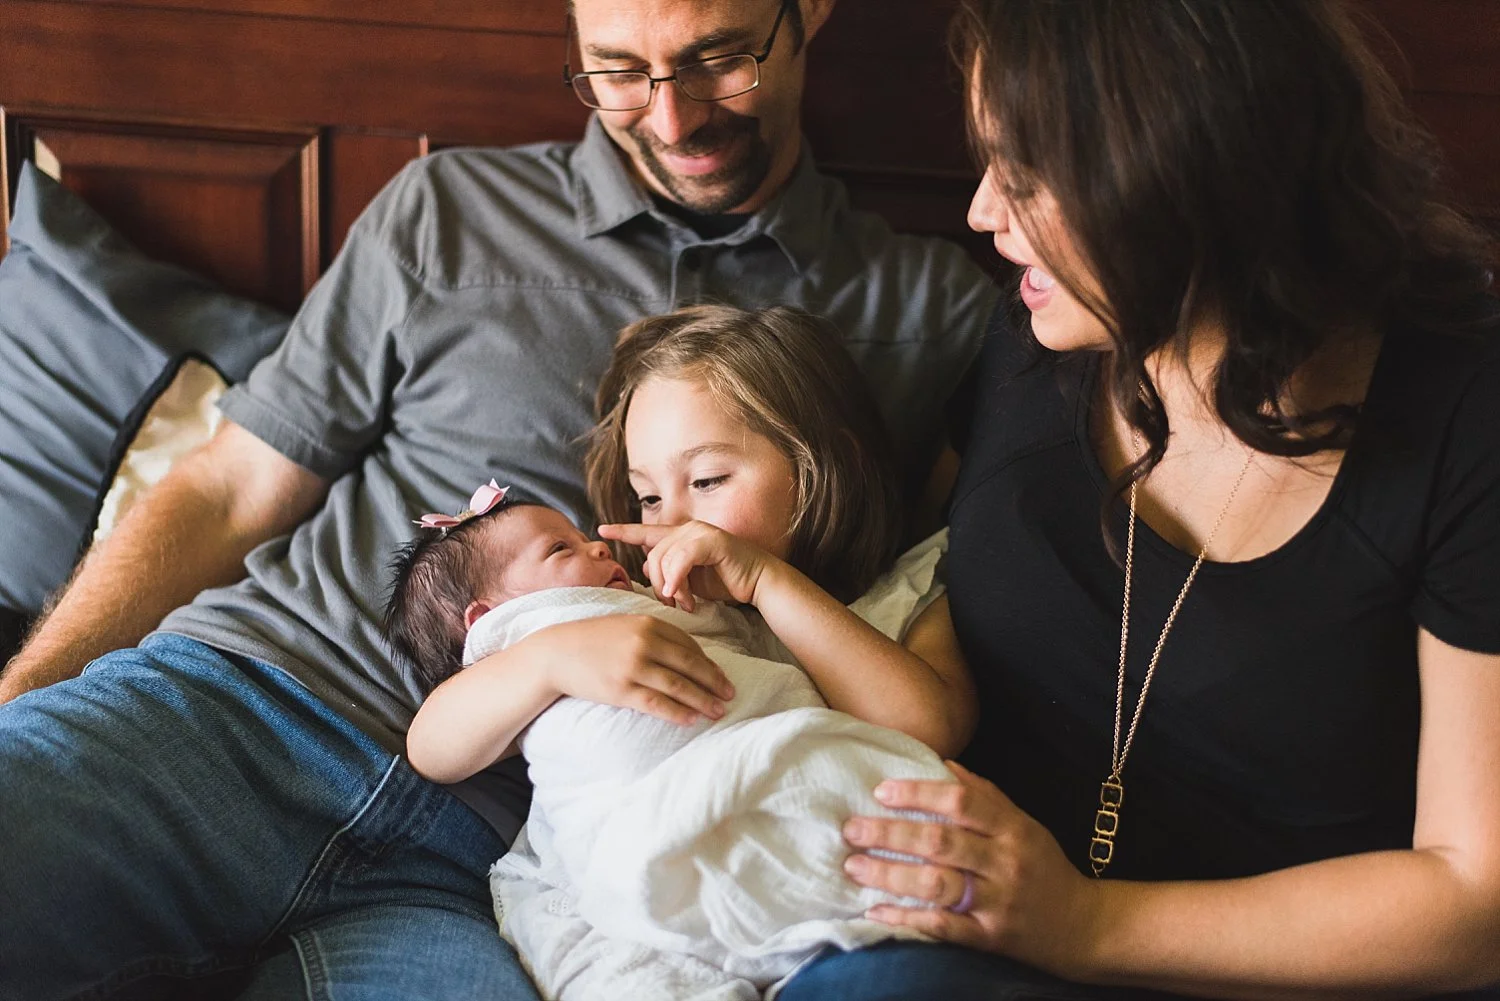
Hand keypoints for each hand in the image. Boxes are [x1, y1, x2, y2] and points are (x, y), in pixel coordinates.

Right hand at [520, 615, 735, 725]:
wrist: (556, 653)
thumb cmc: (592, 639)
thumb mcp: (625, 625)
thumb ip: (653, 633)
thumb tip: (683, 652)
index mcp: (649, 624)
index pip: (689, 645)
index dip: (709, 663)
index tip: (721, 677)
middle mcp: (644, 643)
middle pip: (690, 665)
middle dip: (714, 682)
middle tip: (730, 695)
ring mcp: (633, 667)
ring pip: (678, 686)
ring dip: (702, 701)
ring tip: (717, 711)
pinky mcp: (621, 690)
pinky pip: (657, 703)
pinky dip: (677, 712)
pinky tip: (691, 719)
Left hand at [599, 521, 776, 611]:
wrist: (757, 583)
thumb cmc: (725, 582)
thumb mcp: (689, 580)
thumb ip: (668, 573)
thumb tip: (646, 572)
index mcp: (679, 536)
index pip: (645, 532)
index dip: (623, 531)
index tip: (601, 530)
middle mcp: (687, 529)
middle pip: (652, 555)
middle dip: (657, 583)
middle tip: (671, 602)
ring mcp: (699, 532)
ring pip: (665, 559)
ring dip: (671, 587)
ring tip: (684, 603)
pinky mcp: (711, 541)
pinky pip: (682, 560)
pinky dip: (678, 580)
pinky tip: (682, 596)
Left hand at [840, 761, 1104, 978]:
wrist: (1083, 927)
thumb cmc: (1044, 866)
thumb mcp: (1023, 823)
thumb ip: (984, 795)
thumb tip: (942, 763)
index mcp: (1012, 828)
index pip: (961, 802)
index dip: (919, 793)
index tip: (881, 791)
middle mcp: (1005, 862)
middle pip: (941, 842)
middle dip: (890, 834)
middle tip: (851, 829)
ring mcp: (997, 902)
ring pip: (938, 884)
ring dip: (891, 875)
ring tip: (854, 867)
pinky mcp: (989, 938)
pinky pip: (943, 927)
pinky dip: (906, 918)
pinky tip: (876, 911)